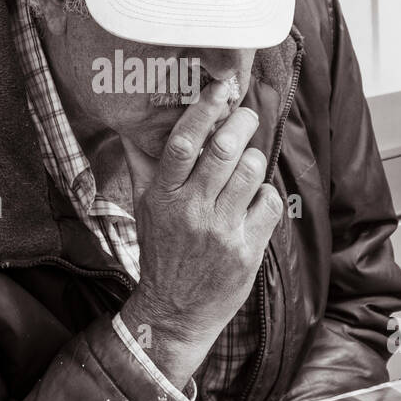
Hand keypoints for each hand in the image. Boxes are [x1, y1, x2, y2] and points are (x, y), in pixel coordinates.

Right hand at [120, 81, 282, 388]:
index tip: (220, 89)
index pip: (183, 141)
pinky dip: (266, 196)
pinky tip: (254, 203)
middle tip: (247, 115)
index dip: (204, 110)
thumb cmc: (161, 254)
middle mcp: (192, 210)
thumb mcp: (145, 210)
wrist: (175, 312)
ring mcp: (221, 231)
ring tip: (247, 165)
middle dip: (242, 123)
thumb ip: (142, 167)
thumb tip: (130, 127)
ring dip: (254, 160)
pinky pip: (270, 203)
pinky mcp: (247, 250)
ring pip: (252, 171)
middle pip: (224, 149)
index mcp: (163, 196)